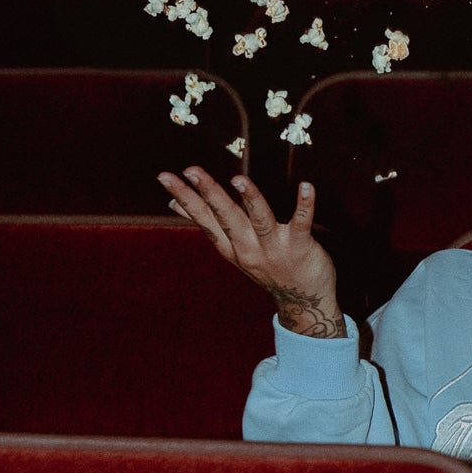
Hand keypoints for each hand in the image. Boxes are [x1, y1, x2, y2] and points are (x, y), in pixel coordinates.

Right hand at [157, 167, 343, 337]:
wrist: (304, 302)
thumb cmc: (269, 266)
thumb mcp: (233, 250)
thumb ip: (209, 225)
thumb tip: (174, 204)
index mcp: (230, 247)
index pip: (204, 219)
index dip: (185, 198)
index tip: (165, 177)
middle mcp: (248, 248)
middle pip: (226, 217)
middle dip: (208, 192)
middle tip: (191, 170)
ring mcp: (274, 248)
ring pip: (259, 220)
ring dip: (250, 199)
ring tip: (238, 179)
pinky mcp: (300, 246)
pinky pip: (302, 222)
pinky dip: (305, 204)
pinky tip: (306, 186)